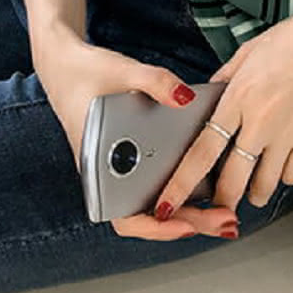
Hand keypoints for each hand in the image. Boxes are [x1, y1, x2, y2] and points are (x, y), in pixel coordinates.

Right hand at [34, 25, 239, 240]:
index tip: (186, 226)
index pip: (125, 217)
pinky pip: (158, 180)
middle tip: (226, 221)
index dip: (157, 228)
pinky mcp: (134, 155)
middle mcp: (111, 173)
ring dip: (190, 208)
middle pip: (152, 214)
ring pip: (157, 201)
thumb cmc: (87, 72)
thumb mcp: (123, 70)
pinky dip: (183, 184)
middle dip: (191, 222)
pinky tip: (211, 178)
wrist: (65, 64)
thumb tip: (185, 98)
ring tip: (225, 208)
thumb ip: (155, 82)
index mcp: (100, 165)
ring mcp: (123, 167)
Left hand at [150, 0, 292, 222]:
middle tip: (218, 202)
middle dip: (220, 199)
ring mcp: (288, 136)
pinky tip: (283, 164)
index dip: (181, 184)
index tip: (166, 205)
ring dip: (254, 191)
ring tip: (254, 186)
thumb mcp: (250, 51)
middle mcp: (259, 123)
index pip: (202, 151)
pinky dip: (284, 175)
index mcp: (238, 98)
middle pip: (231, 180)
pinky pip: (292, 175)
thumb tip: (209, 96)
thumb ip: (226, 79)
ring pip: (264, 186)